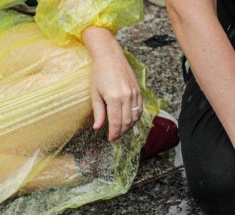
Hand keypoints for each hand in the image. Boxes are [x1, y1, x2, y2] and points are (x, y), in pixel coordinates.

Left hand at [83, 26, 142, 142]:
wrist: (110, 56)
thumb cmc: (99, 73)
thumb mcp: (94, 93)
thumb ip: (98, 112)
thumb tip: (98, 127)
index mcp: (114, 98)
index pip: (116, 122)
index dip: (114, 133)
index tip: (111, 139)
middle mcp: (126, 97)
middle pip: (127, 122)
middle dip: (121, 132)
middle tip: (116, 136)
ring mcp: (134, 94)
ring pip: (135, 117)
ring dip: (129, 126)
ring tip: (122, 130)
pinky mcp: (139, 91)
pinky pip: (140, 109)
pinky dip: (135, 118)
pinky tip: (129, 120)